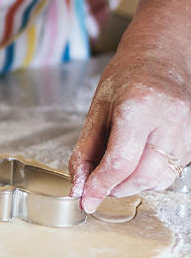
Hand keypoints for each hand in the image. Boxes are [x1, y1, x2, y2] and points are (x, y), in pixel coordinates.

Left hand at [69, 53, 190, 212]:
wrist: (160, 58)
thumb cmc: (126, 79)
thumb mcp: (96, 111)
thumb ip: (85, 152)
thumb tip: (79, 187)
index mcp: (139, 107)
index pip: (120, 162)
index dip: (99, 186)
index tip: (86, 199)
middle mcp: (169, 119)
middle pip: (141, 176)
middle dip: (115, 188)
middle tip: (98, 183)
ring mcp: (186, 130)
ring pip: (158, 179)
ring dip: (132, 185)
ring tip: (117, 170)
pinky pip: (171, 173)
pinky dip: (149, 177)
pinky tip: (137, 163)